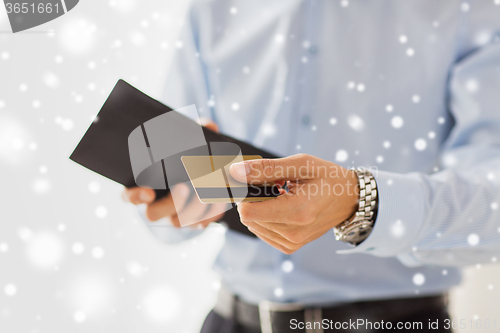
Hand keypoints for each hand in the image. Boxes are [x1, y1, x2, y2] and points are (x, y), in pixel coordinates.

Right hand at [122, 119, 226, 228]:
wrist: (211, 168)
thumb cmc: (191, 152)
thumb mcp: (191, 139)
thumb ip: (196, 131)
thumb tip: (208, 125)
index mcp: (145, 184)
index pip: (129, 195)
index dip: (136, 196)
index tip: (148, 191)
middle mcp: (156, 203)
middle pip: (153, 214)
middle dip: (170, 203)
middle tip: (184, 187)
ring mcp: (175, 215)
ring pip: (178, 222)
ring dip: (193, 209)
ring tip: (208, 190)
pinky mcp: (195, 221)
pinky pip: (200, 224)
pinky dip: (210, 213)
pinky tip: (220, 199)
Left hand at [229, 154, 358, 253]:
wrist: (349, 199)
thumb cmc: (326, 177)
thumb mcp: (300, 164)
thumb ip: (266, 169)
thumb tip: (235, 172)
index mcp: (298, 212)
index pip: (248, 212)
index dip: (242, 194)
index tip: (248, 179)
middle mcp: (294, 233)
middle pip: (249, 217)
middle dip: (252, 198)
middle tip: (272, 183)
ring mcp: (292, 243)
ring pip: (253, 225)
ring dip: (260, 207)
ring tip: (280, 194)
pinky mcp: (289, 246)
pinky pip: (262, 231)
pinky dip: (265, 217)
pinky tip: (281, 206)